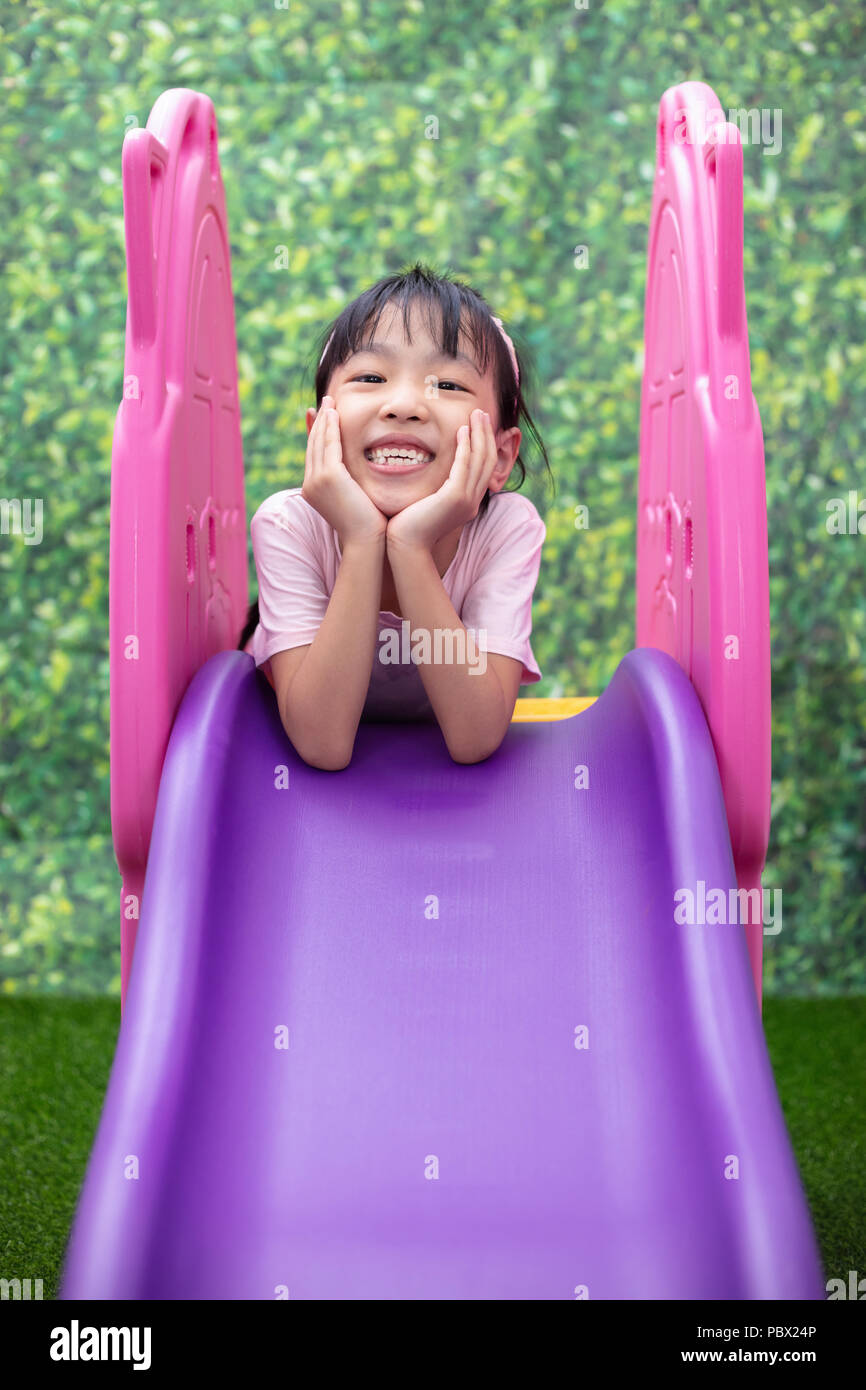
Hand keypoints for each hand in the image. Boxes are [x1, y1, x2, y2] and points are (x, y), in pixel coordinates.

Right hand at [301, 396, 387, 544]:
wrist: (366, 542)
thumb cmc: (367, 525)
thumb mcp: (354, 499)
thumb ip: (350, 483)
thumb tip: (355, 474)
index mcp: (313, 489)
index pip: (316, 454)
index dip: (319, 432)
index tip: (327, 415)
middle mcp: (310, 484)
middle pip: (314, 444)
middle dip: (320, 420)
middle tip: (327, 401)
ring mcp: (316, 480)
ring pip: (319, 441)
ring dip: (325, 418)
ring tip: (330, 401)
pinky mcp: (328, 476)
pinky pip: (329, 444)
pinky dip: (331, 427)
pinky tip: (336, 413)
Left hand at [386, 409, 499, 553]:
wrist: (405, 545)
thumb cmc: (408, 525)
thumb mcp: (428, 503)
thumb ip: (435, 488)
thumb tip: (430, 474)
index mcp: (468, 503)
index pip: (483, 469)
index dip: (484, 445)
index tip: (478, 426)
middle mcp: (472, 502)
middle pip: (487, 461)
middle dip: (486, 435)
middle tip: (482, 414)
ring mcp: (467, 501)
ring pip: (480, 460)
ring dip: (479, 434)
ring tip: (476, 414)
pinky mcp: (456, 498)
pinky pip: (465, 465)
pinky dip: (466, 446)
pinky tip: (461, 430)